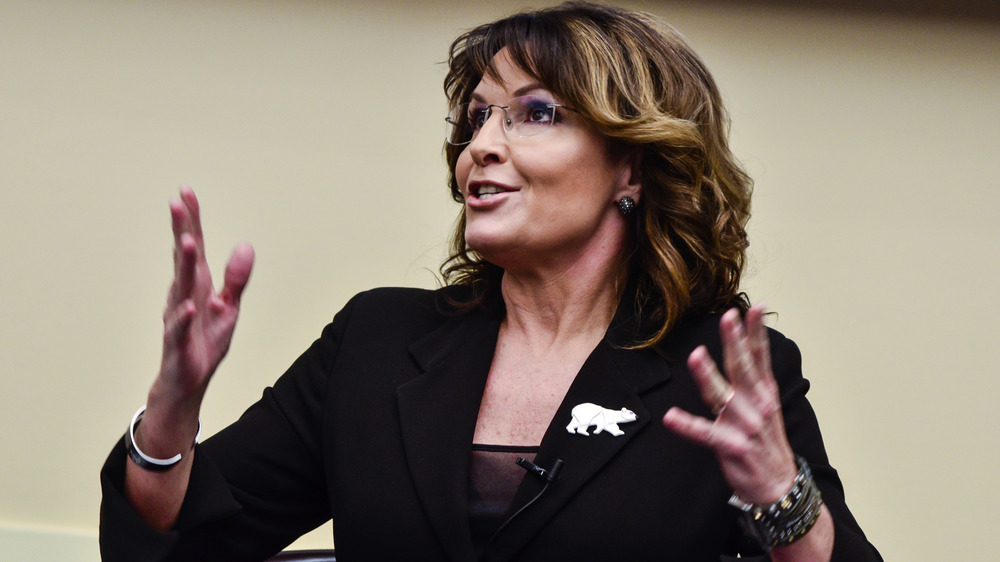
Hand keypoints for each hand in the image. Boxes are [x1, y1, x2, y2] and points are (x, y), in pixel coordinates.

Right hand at [152, 186, 253, 412]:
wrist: (185, 383)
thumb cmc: (204, 342)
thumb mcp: (228, 308)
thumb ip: (235, 278)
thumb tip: (245, 246)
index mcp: (196, 285)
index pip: (193, 248)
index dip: (191, 221)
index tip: (185, 192)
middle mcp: (183, 296)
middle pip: (183, 259)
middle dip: (181, 230)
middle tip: (177, 202)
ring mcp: (178, 318)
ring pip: (180, 288)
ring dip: (182, 266)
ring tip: (185, 241)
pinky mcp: (178, 344)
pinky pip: (180, 329)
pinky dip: (183, 318)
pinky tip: (187, 307)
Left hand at [662, 304, 797, 503]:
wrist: (780, 488)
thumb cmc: (766, 445)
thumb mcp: (767, 408)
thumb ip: (754, 382)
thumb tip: (744, 351)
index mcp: (765, 394)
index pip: (761, 357)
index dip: (757, 332)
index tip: (755, 308)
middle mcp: (756, 406)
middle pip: (743, 368)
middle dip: (735, 341)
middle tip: (728, 317)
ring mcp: (744, 426)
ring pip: (723, 395)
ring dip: (708, 375)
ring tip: (695, 356)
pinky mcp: (730, 446)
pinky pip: (705, 433)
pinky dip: (687, 425)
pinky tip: (671, 416)